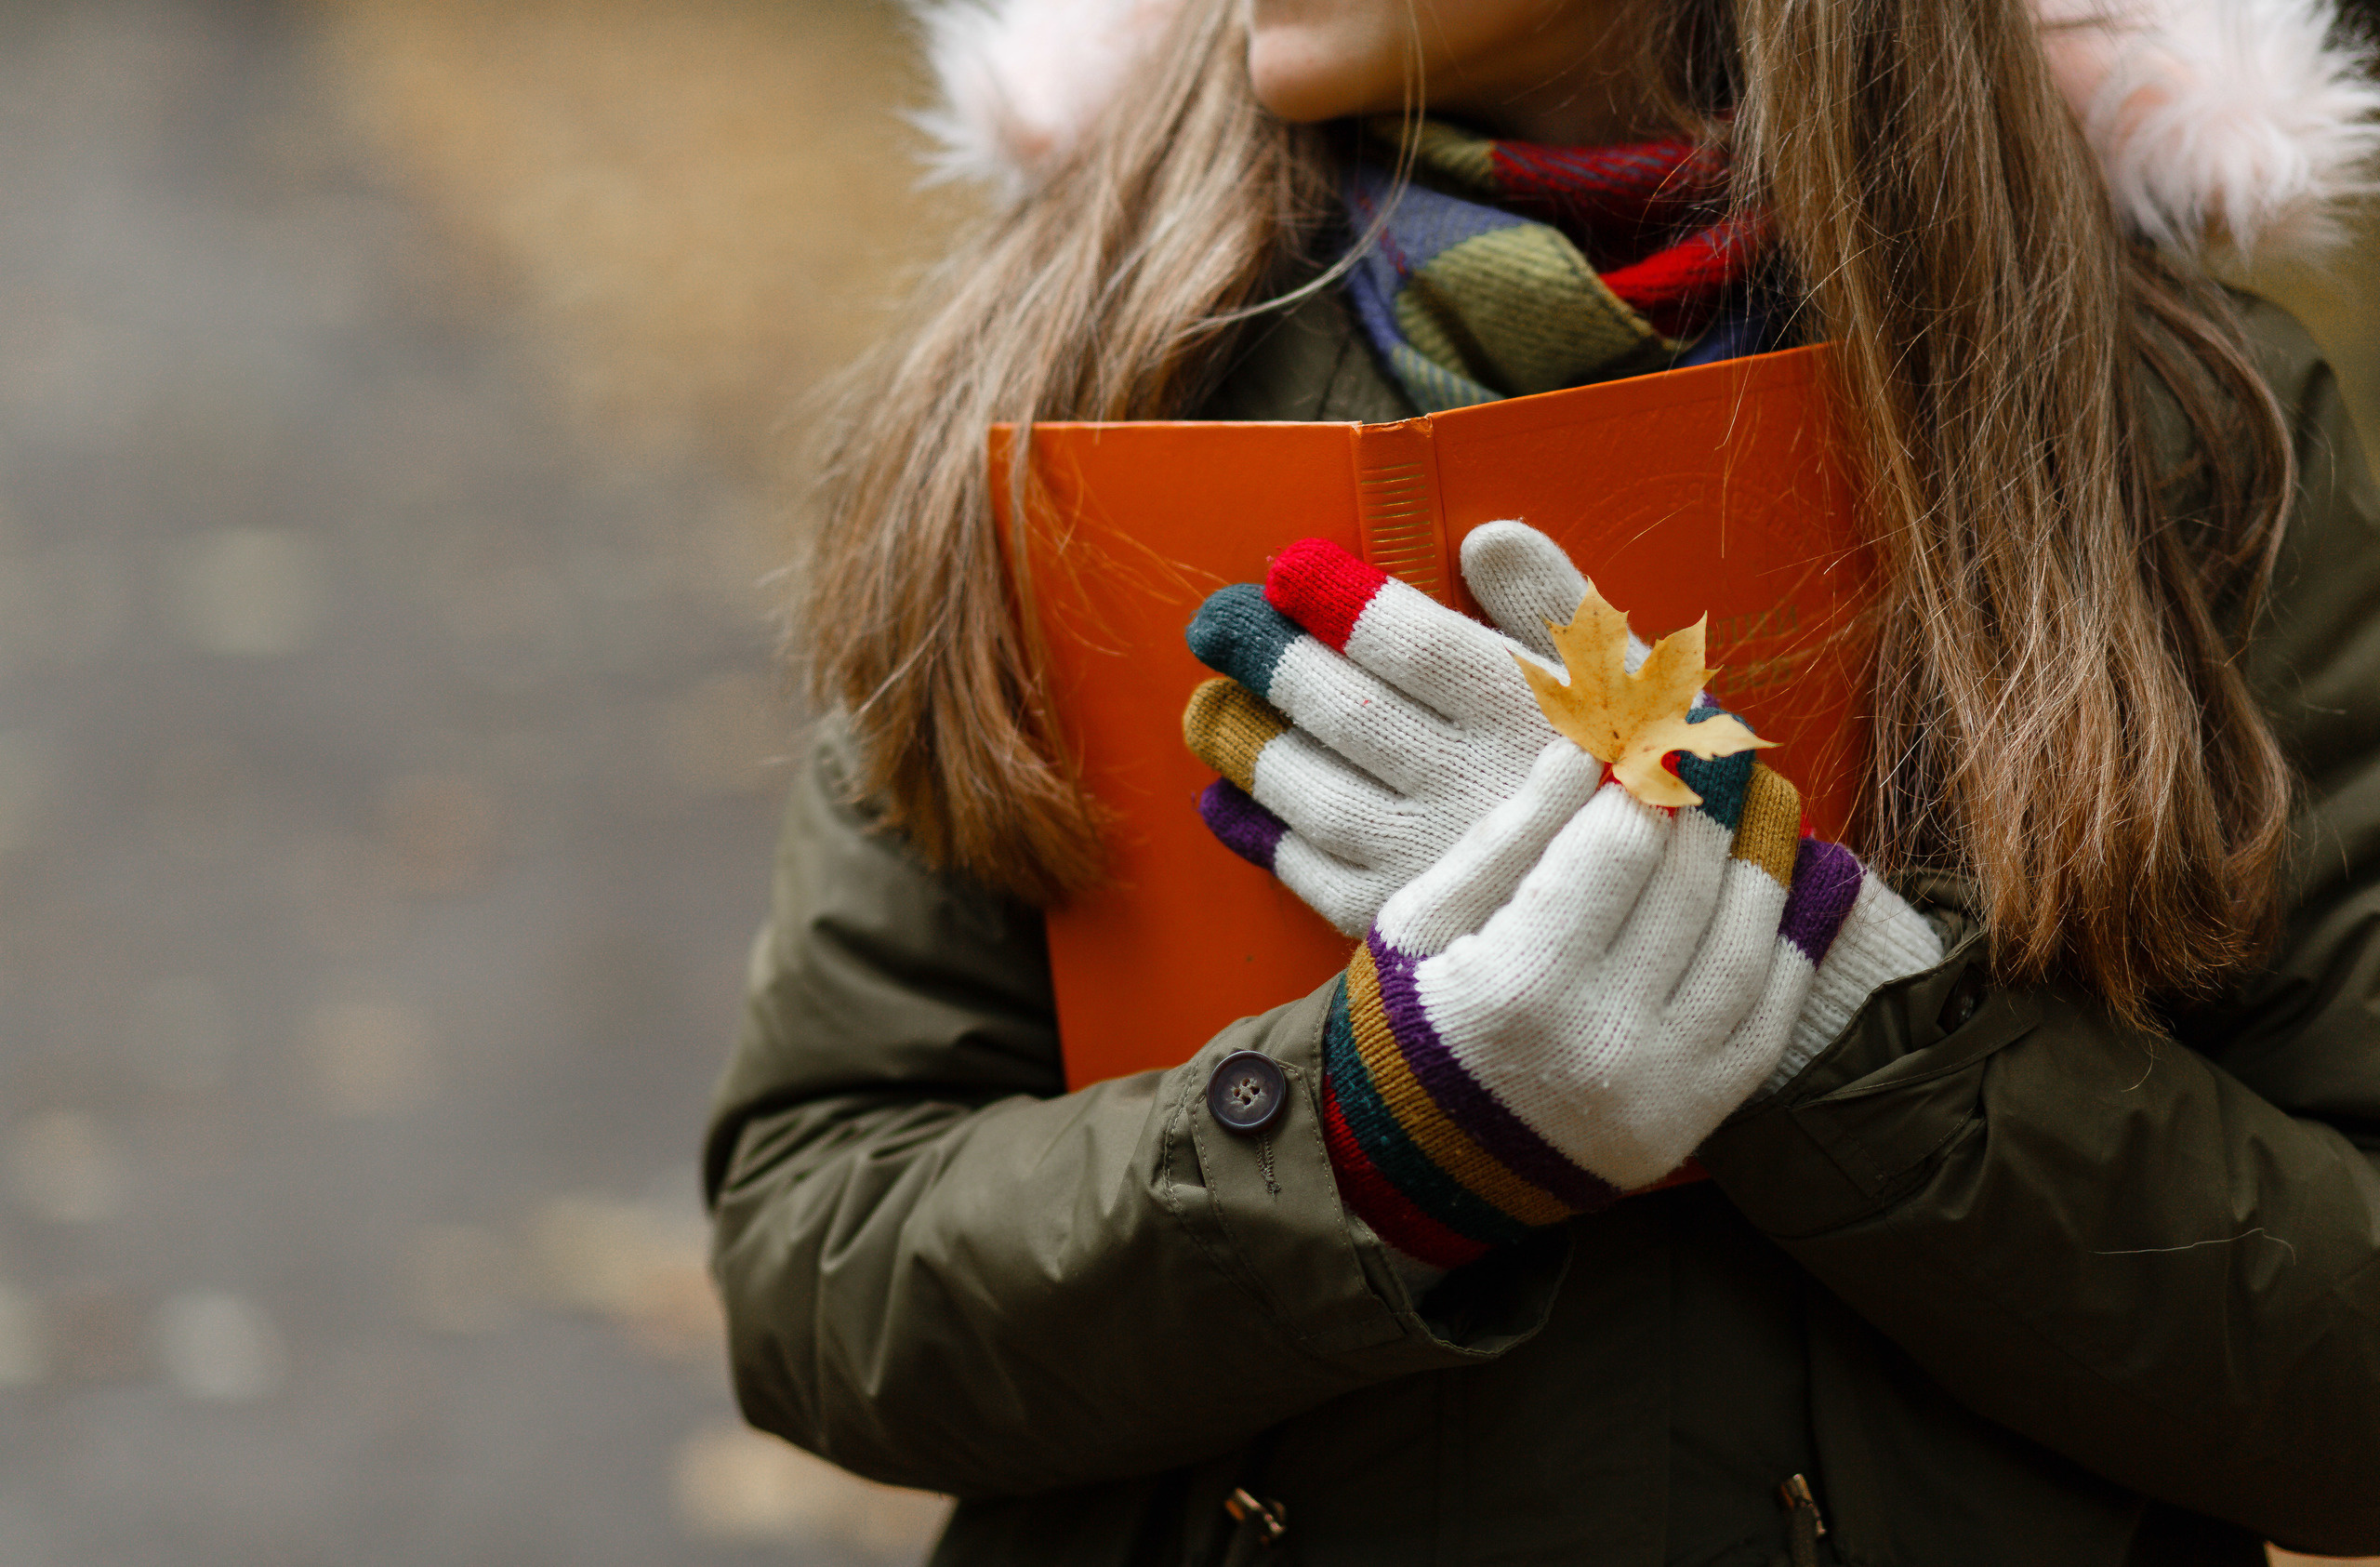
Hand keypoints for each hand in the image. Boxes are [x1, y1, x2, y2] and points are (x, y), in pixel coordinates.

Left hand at [1184, 522, 1647, 933]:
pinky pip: (1312, 874)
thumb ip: (1553, 601)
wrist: (1673, 923)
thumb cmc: (1644, 776)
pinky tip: (1224, 803)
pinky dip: (1259, 835)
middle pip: (1343, 711)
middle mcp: (1473, 785)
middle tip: (1214, 623)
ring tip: (1205, 709)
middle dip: (1266, 657)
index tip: (1287, 569)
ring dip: (1246, 745)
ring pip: (1313, 792)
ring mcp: (1434, 861)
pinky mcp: (1408, 927)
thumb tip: (1483, 538)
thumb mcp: (1628, 678)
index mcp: (1527, 714)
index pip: (1411, 642)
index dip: (1336, 600)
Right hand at [1320, 736, 1943, 1277]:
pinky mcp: (1691, 1121)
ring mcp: (1660, 1088)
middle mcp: (1603, 1040)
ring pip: (1746, 947)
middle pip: (1689, 883)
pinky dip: (1786, 949)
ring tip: (1757, 805)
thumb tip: (1586, 743)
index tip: (1659, 720)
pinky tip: (1783, 894)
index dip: (1645, 770)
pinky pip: (1766, 1022)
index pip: (1619, 843)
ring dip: (1762, 863)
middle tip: (1715, 743)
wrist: (1415, 1169)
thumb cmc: (1405, 1023)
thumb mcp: (1421, 921)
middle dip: (1706, 800)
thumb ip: (1510, 834)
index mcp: (1520, 983)